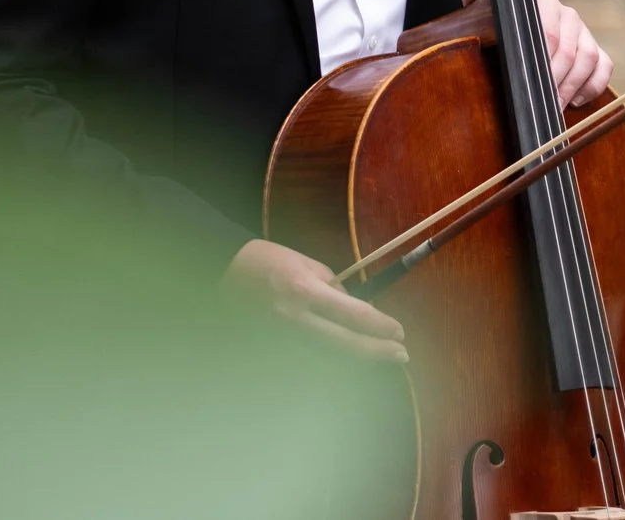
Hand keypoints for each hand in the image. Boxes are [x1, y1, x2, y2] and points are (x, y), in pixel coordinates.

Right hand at [224, 238, 408, 363]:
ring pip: (328, 361)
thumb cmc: (267, 260)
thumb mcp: (307, 264)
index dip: (379, 326)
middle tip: (401, 356)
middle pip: (344, 346)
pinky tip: (348, 363)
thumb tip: (357, 310)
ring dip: (358, 362)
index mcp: (304, 292)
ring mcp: (281, 338)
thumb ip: (334, 289)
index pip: (352, 314)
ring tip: (381, 359)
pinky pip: (309, 361)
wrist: (223, 272)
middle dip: (376, 352)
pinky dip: (332, 363)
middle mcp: (294, 319)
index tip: (399, 332)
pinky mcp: (273, 349)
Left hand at [462, 0, 612, 108]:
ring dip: (572, 86)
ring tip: (555, 106)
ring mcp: (585, 32)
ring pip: (589, 58)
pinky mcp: (598, 49)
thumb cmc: (501, 28)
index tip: (531, 83)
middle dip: (556, 80)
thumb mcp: (486, 15)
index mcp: (545, 5)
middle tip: (543, 103)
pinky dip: (593, 86)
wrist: (519, 33)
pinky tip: (575, 101)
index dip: (543, 63)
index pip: (549, 34)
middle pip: (569, 50)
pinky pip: (605, 66)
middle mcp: (568, 15)